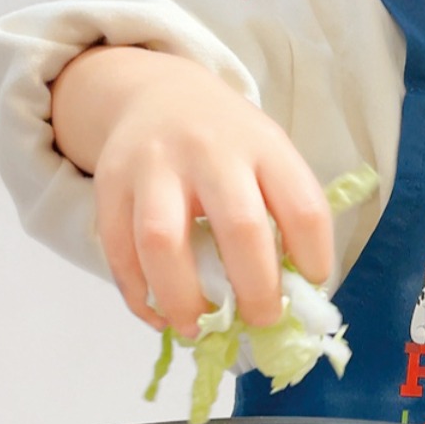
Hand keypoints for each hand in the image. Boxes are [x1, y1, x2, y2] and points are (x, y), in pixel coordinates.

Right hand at [52, 46, 332, 335]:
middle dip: (255, 291)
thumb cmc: (227, 144)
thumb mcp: (268, 157)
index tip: (310, 286)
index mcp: (264, 146)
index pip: (303, 208)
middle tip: (260, 321)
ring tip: (197, 330)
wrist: (157, 93)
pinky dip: (138, 295)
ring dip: (183, 300)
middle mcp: (210, 150)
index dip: (314, 258)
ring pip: (163, 242)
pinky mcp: (110, 183)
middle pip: (240, 228)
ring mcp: (155, 165)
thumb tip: (295, 299)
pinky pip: (119, 251)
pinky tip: (159, 316)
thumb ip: (284, 215)